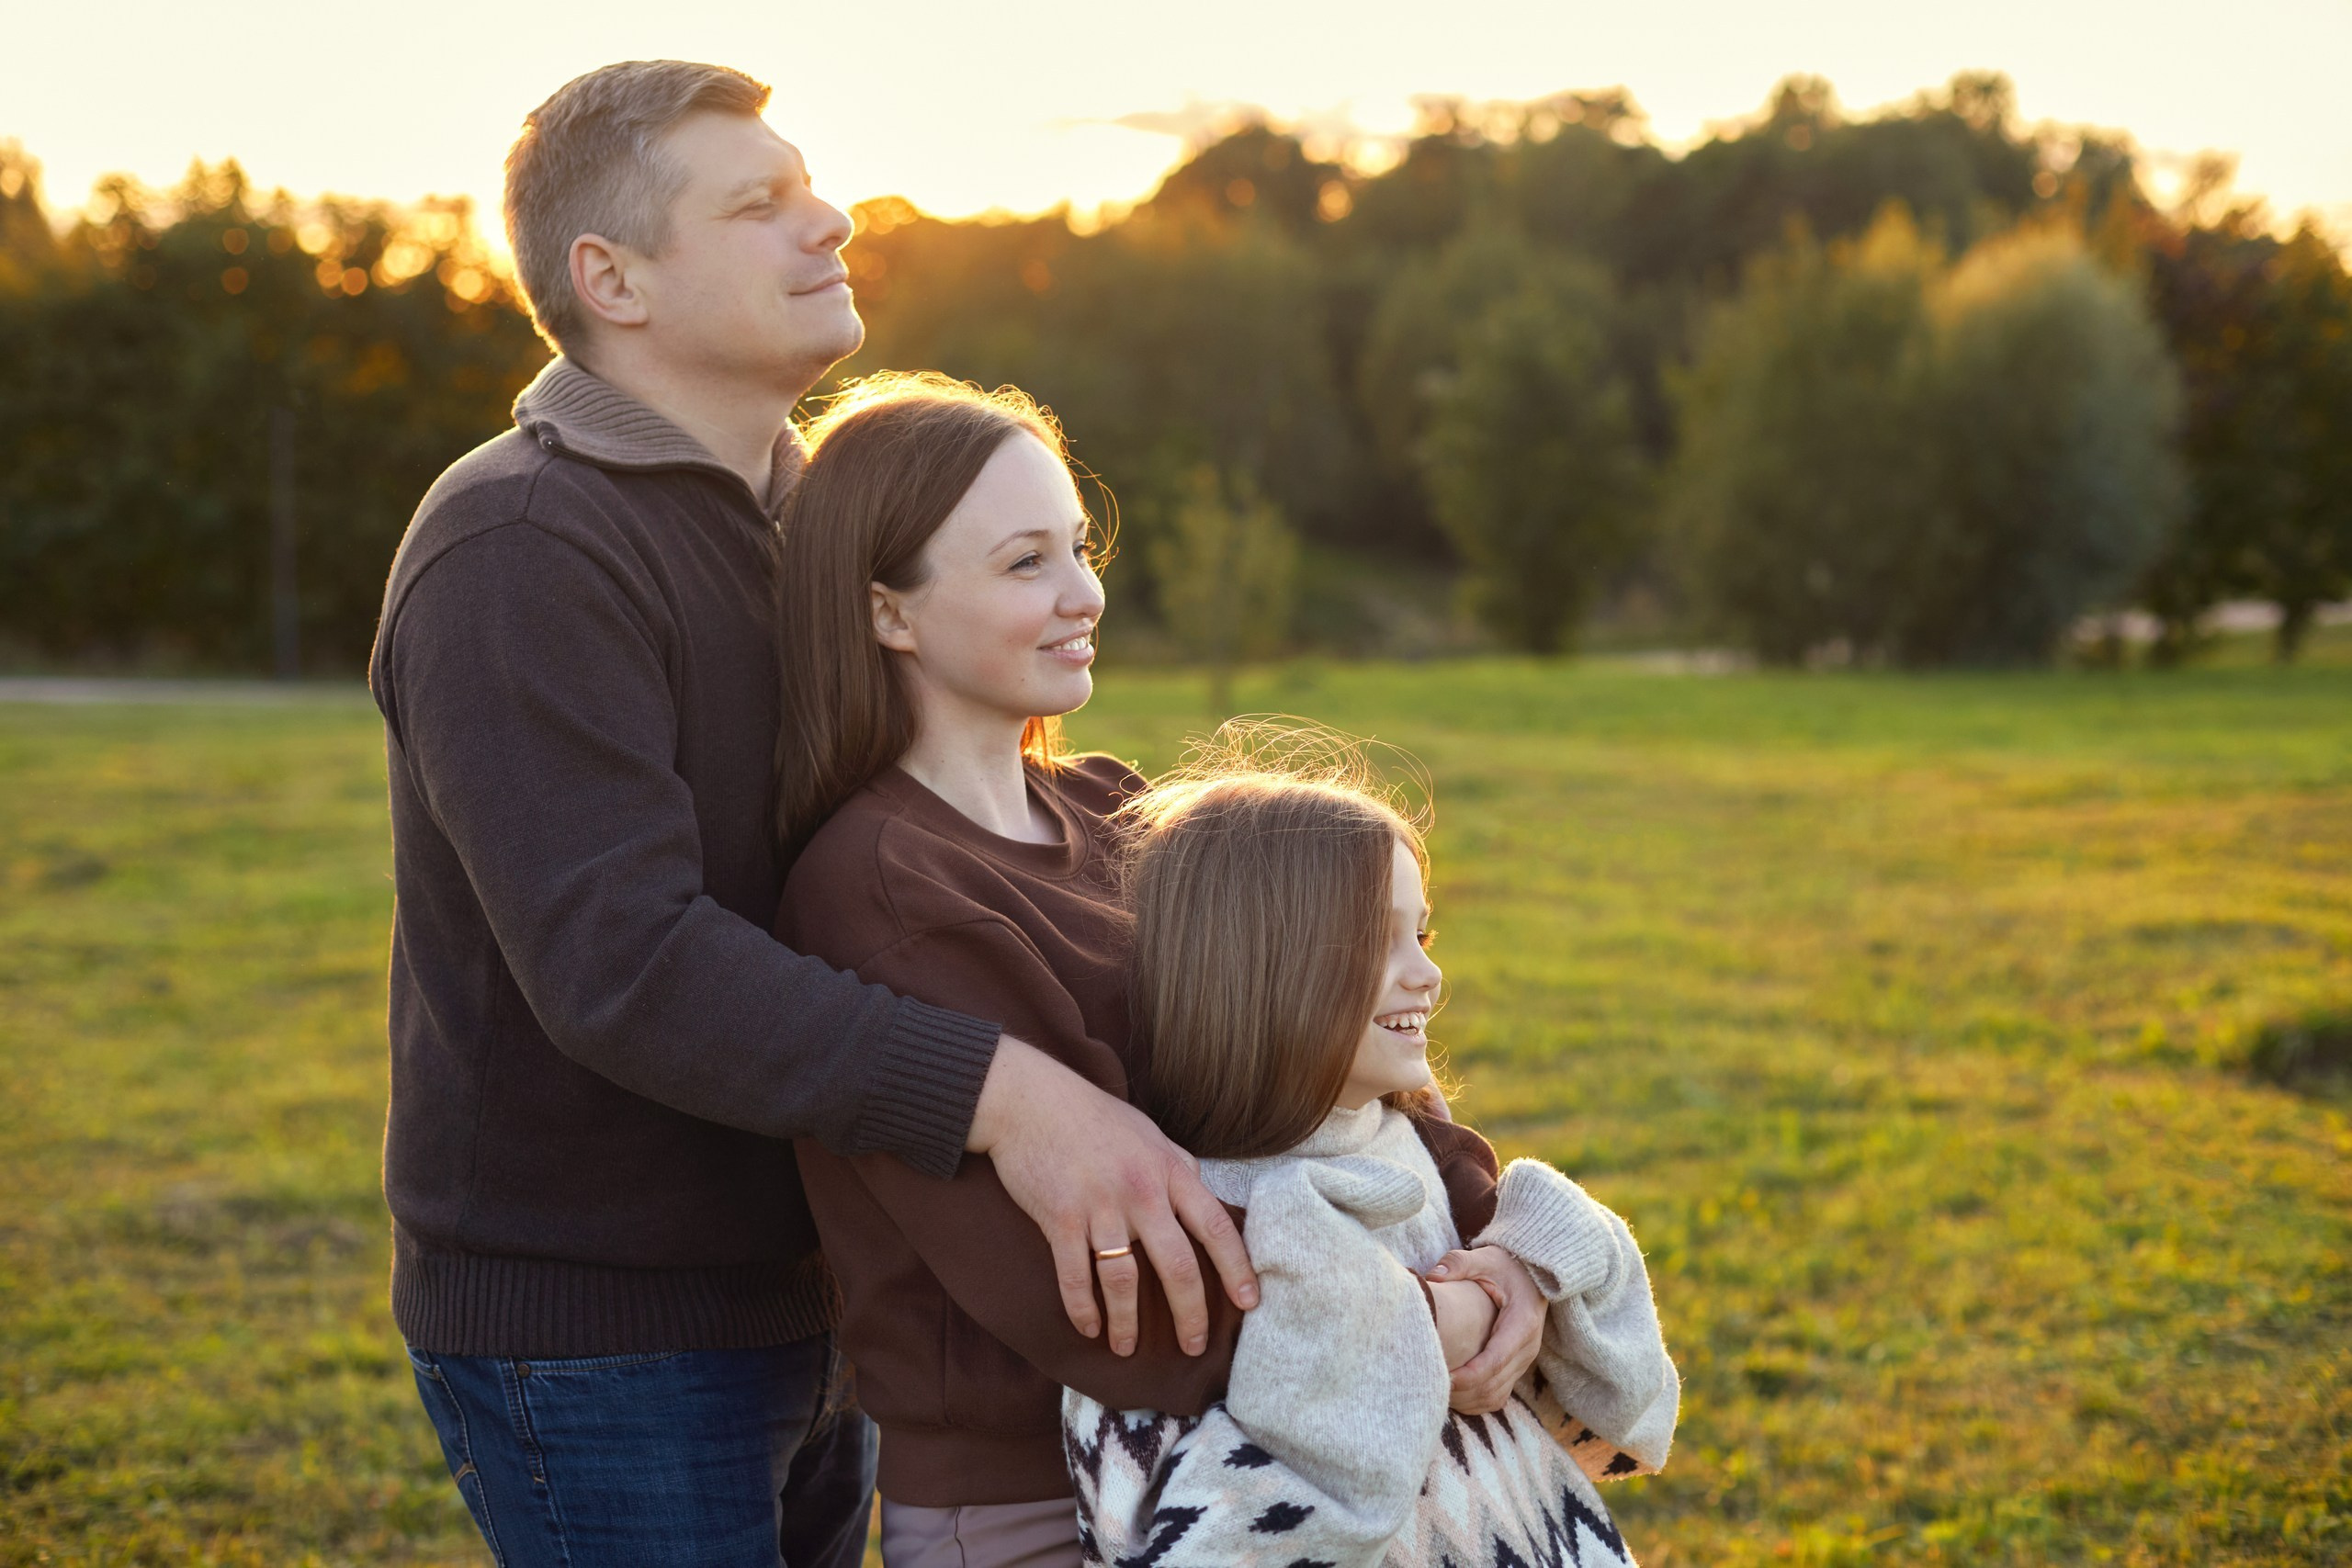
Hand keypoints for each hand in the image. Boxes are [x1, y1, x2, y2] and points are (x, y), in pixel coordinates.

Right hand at [968, 1038, 1258, 1356]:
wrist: (1031, 1101)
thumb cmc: (1094, 1118)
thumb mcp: (1151, 1135)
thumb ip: (1178, 1168)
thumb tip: (1203, 1198)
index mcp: (1170, 1170)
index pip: (1216, 1227)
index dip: (1236, 1269)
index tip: (1248, 1303)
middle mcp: (1141, 1192)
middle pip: (1177, 1266)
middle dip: (1190, 1314)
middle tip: (1194, 1345)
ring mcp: (1099, 1207)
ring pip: (1123, 1281)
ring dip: (1128, 1322)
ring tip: (1128, 1348)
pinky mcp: (1059, 1218)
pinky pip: (1075, 1276)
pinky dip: (1082, 1308)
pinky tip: (1089, 1328)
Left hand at [1428, 1245, 1543, 1412]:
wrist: (1533, 1274)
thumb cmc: (1505, 1266)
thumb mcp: (1484, 1259)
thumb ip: (1458, 1264)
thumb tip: (1433, 1276)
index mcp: (1521, 1324)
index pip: (1495, 1359)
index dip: (1470, 1374)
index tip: (1444, 1377)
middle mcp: (1527, 1348)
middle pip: (1494, 1384)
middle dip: (1463, 1391)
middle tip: (1430, 1386)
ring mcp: (1524, 1361)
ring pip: (1496, 1395)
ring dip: (1467, 1399)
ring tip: (1437, 1392)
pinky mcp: (1517, 1367)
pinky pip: (1498, 1395)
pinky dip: (1475, 1401)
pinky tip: (1452, 1394)